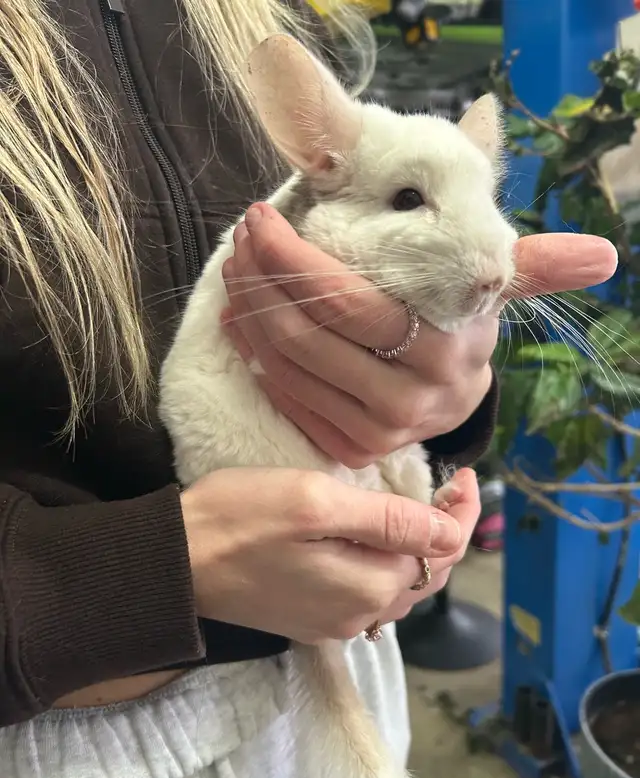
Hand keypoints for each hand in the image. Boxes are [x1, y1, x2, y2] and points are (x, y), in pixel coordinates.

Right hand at [180, 467, 462, 643]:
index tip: (463, 476)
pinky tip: (381, 542)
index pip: (441, 552)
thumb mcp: (316, 503)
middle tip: (447, 487)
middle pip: (424, 574)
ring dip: (419, 551)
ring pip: (398, 587)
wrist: (175, 562)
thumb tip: (450, 534)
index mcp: (369, 586)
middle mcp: (359, 615)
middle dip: (445, 532)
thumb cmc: (241, 518)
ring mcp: (333, 622)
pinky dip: (387, 567)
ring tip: (424, 510)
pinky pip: (368, 595)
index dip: (459, 514)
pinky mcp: (311, 618)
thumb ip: (387, 521)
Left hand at [222, 203, 617, 467]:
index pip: (350, 302)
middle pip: (309, 336)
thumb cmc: (462, 322)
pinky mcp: (349, 449)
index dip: (295, 258)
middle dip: (260, 279)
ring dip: (248, 312)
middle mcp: (410, 401)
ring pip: (287, 368)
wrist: (452, 393)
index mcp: (445, 351)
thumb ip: (537, 264)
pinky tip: (241, 321)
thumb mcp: (494, 286)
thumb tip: (604, 255)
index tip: (261, 217)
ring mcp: (376, 432)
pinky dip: (253, 357)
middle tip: (240, 240)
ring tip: (235, 270)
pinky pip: (286, 401)